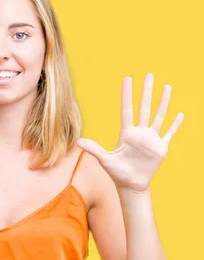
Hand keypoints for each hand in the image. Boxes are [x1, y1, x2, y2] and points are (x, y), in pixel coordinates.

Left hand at [77, 74, 183, 191]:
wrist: (131, 184)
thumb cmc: (117, 172)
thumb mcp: (105, 159)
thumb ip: (94, 149)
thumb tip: (78, 142)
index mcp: (126, 133)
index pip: (127, 109)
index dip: (127, 95)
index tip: (127, 79)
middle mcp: (140, 133)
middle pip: (144, 108)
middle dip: (147, 92)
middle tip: (149, 75)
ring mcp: (151, 139)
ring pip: (159, 116)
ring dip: (163, 102)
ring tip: (167, 87)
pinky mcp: (161, 148)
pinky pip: (169, 133)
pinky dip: (175, 125)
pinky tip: (180, 114)